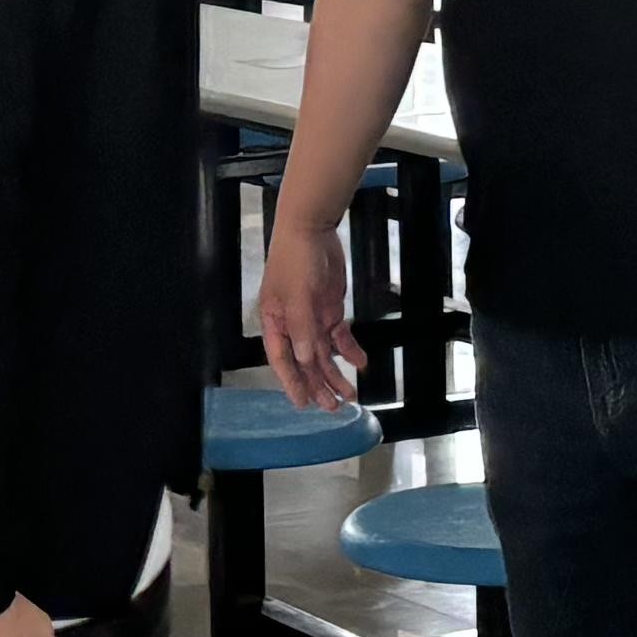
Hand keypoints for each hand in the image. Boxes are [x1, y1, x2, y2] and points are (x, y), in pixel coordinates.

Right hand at [257, 215, 360, 413]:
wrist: (312, 229)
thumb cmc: (296, 260)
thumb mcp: (298, 294)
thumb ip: (302, 328)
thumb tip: (308, 361)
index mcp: (275, 322)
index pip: (282, 359)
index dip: (292, 382)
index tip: (304, 404)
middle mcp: (293, 325)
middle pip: (305, 361)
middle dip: (318, 384)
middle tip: (334, 407)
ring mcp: (312, 318)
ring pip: (324, 353)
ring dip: (335, 373)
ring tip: (350, 395)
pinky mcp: (330, 310)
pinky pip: (340, 337)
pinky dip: (350, 351)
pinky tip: (361, 364)